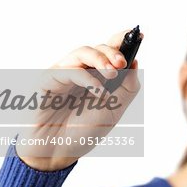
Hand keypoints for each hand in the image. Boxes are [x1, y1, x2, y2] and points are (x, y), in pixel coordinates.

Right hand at [16, 30, 141, 170]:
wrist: (57, 152)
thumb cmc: (83, 130)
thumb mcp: (114, 111)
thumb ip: (127, 87)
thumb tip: (136, 62)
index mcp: (96, 76)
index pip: (109, 52)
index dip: (122, 40)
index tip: (138, 35)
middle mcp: (80, 71)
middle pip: (96, 48)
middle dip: (112, 51)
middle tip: (123, 63)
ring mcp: (63, 74)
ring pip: (81, 52)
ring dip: (100, 59)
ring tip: (113, 72)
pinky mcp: (48, 80)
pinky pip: (68, 70)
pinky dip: (86, 78)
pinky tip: (99, 92)